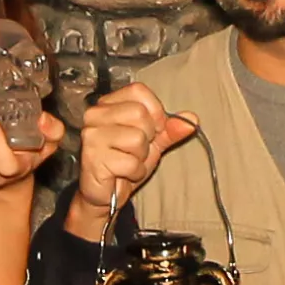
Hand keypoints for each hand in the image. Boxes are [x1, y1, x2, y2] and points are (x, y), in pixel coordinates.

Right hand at [64, 84, 194, 238]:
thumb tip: (192, 118)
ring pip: (137, 138)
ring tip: (127, 162)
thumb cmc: (124, 163)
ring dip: (140, 157)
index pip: (139, 91)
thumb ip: (170, 129)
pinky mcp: (93, 157)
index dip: (155, 112)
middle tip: (135, 151)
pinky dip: (134, 172)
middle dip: (148, 138)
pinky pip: (130, 162)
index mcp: (107, 104)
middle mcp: (95, 115)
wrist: (105, 193)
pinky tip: (123, 174)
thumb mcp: (152, 143)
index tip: (152, 131)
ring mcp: (92, 135)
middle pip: (140, 114)